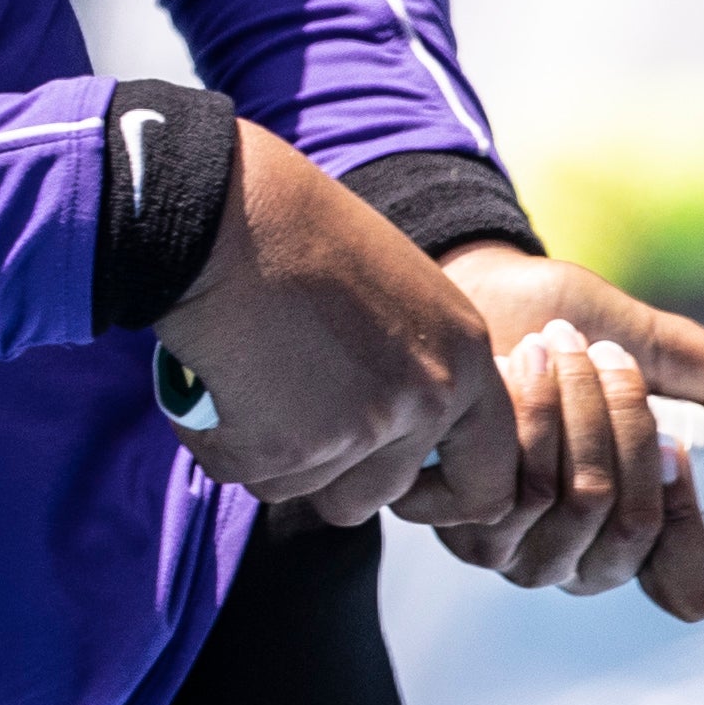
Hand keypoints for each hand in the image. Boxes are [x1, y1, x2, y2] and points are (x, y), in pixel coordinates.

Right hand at [146, 125, 494, 524]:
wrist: (223, 208)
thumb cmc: (296, 231)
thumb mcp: (397, 293)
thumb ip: (414, 367)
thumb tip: (397, 442)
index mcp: (465, 359)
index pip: (488, 478)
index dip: (439, 495)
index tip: (395, 483)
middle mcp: (426, 399)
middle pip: (378, 496)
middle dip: (327, 472)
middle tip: (287, 409)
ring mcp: (359, 428)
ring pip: (305, 489)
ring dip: (268, 451)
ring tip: (248, 372)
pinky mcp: (286, 446)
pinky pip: (243, 473)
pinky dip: (217, 436)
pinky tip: (215, 375)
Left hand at [392, 250, 703, 623]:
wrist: (482, 290)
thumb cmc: (581, 327)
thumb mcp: (686, 357)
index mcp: (639, 538)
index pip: (687, 586)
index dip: (688, 517)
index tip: (679, 444)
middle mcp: (577, 561)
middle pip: (630, 525)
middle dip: (625, 423)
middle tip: (605, 358)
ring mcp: (512, 549)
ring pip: (576, 505)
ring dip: (577, 408)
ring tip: (558, 351)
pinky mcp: (454, 518)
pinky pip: (511, 487)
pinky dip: (526, 410)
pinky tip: (515, 365)